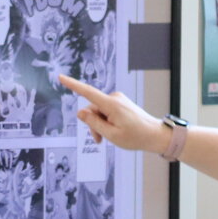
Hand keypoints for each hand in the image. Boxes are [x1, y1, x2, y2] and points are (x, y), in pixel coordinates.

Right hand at [54, 74, 168, 154]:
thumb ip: (94, 123)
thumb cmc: (136, 137)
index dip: (72, 85)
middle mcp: (114, 98)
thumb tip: (80, 112)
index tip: (61, 77)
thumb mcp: (111, 134)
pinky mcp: (120, 103)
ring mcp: (118, 99)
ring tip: (108, 138)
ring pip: (99, 111)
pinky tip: (114, 131)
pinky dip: (106, 121)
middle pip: (92, 109)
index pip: (87, 92)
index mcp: (111, 104)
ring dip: (100, 125)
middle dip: (92, 124)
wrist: (155, 135)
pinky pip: (107, 111)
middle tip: (99, 141)